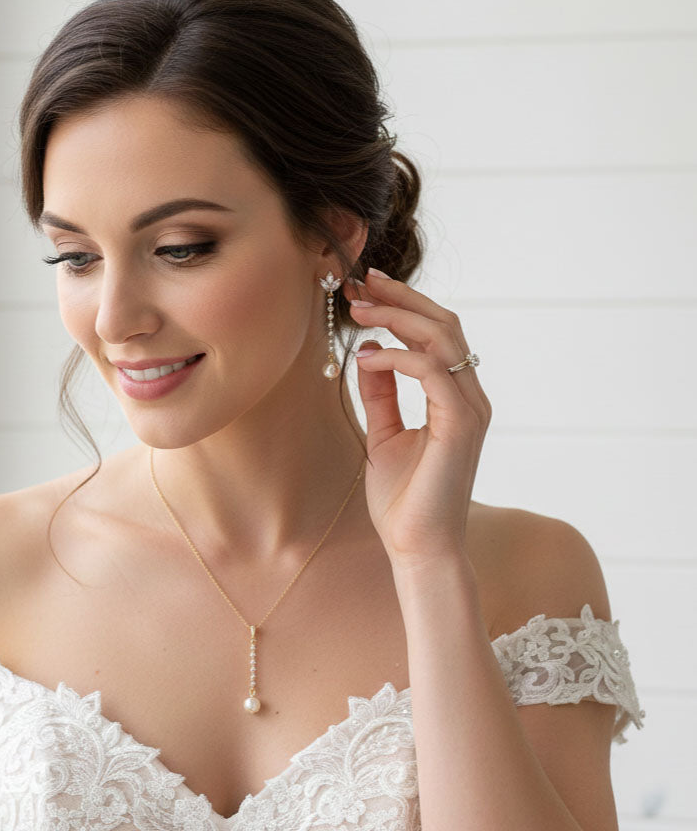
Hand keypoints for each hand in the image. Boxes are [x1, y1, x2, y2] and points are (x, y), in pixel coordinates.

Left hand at [344, 269, 491, 571]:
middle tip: (362, 283)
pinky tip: (370, 356)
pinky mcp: (461, 425)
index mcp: (454, 396)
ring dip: (399, 317)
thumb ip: (380, 393)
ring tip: (360, 309)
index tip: (365, 291)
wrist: (417, 547)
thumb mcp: (383, 433)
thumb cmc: (404, 498)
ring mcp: (470, 409)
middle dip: (401, 298)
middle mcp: (469, 396)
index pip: (436, 334)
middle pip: (444, 323)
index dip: (402, 306)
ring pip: (444, 338)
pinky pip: (433, 372)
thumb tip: (369, 353)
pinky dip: (400, 357)